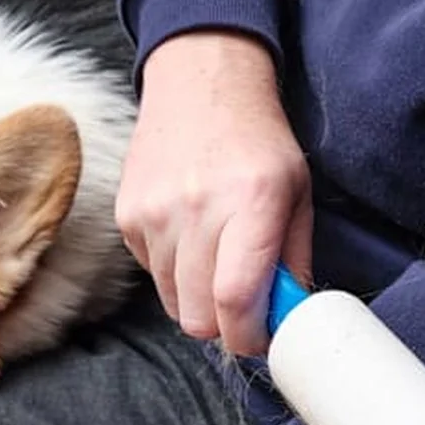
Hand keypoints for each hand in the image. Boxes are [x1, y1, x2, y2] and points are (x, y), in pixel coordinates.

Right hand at [116, 31, 312, 355]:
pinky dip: (173, 270)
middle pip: (198, 316)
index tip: (259, 339)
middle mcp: (197, 210)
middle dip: (223, 325)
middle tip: (241, 306)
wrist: (200, 84)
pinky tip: (189, 234)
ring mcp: (154, 213)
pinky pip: (151, 273)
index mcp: (250, 204)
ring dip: (197, 298)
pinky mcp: (127, 216)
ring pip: (173, 302)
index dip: (248, 337)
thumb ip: (293, 262)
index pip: (235, 300)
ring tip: (215, 260)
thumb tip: (285, 320)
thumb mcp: (297, 195)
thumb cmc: (257, 142)